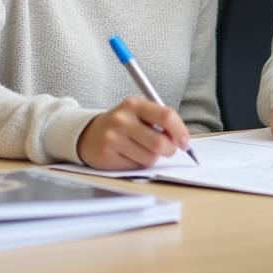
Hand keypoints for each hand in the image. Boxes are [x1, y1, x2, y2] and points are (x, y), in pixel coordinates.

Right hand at [76, 97, 190, 169]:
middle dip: (169, 150)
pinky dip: (138, 165)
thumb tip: (182, 140)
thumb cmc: (122, 125)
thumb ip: (160, 121)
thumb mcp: (139, 114)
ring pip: (150, 158)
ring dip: (152, 158)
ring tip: (142, 150)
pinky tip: (129, 156)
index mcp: (134, 104)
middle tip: (166, 149)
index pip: (167, 116)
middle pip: (160, 142)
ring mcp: (112, 138)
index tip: (184, 142)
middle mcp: (122, 119)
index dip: (181, 132)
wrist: (88, 134)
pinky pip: (135, 167)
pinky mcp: (106, 156)